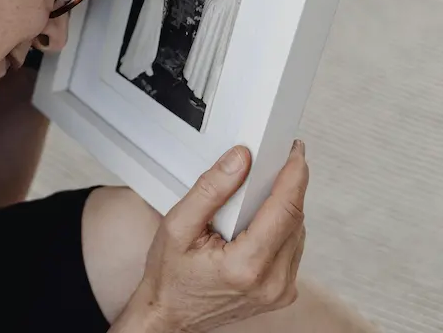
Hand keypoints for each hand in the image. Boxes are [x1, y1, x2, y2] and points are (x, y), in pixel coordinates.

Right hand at [121, 142, 307, 331]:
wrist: (169, 314)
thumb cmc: (170, 276)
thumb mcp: (178, 224)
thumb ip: (211, 189)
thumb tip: (240, 161)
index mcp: (247, 266)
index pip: (285, 209)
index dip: (294, 174)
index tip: (294, 152)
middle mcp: (271, 282)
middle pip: (295, 217)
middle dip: (284, 185)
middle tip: (265, 165)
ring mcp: (280, 291)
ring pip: (297, 231)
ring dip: (281, 206)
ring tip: (249, 200)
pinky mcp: (282, 292)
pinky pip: (292, 247)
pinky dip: (279, 226)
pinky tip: (255, 222)